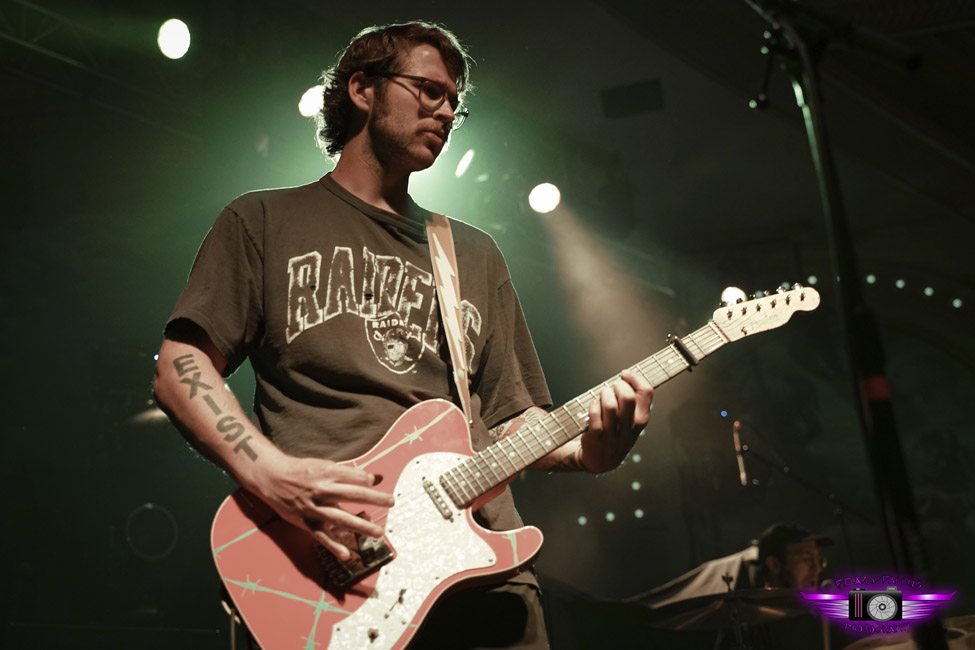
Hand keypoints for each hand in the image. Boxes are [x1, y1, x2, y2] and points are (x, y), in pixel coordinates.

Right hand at [253, 454, 394, 560]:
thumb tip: (374, 478)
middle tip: (391, 502)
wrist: (271, 477)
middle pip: (353, 494)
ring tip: (378, 533)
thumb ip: (349, 473)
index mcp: (326, 473)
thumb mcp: (324, 466)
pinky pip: (322, 536)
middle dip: (375, 498)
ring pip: (341, 518)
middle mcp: (321, 490)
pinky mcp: (306, 522)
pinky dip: (334, 546)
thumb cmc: (301, 471)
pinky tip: (346, 555)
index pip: (353, 476)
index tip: (374, 483)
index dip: (366, 480)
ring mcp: (314, 508)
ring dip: (361, 526)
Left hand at [580, 370, 652, 473]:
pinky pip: (595, 415)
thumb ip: (633, 402)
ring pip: (610, 406)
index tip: (625, 374)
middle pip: (628, 397)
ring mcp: (613, 434)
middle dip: (618, 385)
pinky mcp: (596, 437)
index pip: (646, 392)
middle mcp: (629, 428)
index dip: (635, 378)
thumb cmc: (616, 434)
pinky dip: (593, 405)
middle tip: (612, 386)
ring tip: (602, 393)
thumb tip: (627, 376)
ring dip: (604, 393)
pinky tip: (593, 403)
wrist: (601, 461)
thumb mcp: (631, 422)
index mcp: (641, 420)